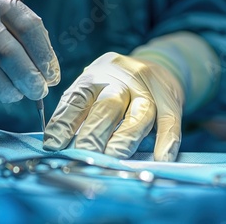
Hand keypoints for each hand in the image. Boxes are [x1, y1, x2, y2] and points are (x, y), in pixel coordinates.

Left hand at [43, 52, 183, 160]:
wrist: (159, 66)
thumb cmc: (116, 86)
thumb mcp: (94, 89)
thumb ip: (80, 113)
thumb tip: (62, 146)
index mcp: (96, 76)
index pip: (78, 98)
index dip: (65, 121)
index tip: (54, 145)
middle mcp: (122, 80)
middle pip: (108, 106)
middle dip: (94, 132)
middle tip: (82, 154)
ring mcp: (148, 90)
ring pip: (139, 114)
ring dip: (125, 138)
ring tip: (113, 158)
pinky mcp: (171, 100)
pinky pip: (170, 121)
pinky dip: (167, 141)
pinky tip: (161, 157)